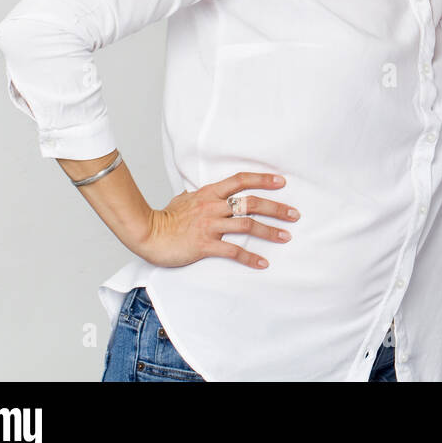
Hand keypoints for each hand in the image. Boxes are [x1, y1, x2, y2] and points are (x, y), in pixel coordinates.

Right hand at [135, 171, 298, 269]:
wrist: (147, 233)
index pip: (240, 180)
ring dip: (269, 232)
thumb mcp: (184, 199)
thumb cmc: (165, 217)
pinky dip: (250, 257)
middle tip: (294, 214)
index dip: (262, 179)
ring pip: (247, 225)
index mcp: (209, 193)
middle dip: (276, 208)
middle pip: (251, 203)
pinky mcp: (204, 245)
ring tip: (286, 236)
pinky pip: (233, 251)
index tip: (281, 182)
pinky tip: (263, 263)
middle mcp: (213, 206)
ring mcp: (209, 225)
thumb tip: (204, 193)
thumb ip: (199, 196)